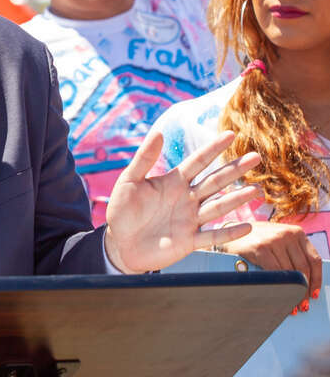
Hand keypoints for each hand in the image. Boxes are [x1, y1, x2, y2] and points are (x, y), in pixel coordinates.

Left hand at [104, 130, 261, 272]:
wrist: (119, 244)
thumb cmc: (122, 210)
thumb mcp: (129, 181)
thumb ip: (144, 159)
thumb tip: (158, 132)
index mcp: (173, 182)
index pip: (198, 162)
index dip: (213, 148)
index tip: (230, 134)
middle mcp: (186, 199)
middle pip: (214, 181)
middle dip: (234, 169)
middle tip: (256, 157)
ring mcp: (189, 220)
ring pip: (218, 207)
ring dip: (236, 199)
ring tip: (256, 190)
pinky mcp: (188, 241)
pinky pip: (212, 236)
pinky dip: (229, 233)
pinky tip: (247, 227)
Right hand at [218, 220, 321, 312]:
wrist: (229, 232)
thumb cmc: (256, 239)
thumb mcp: (278, 238)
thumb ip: (293, 251)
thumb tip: (308, 278)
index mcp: (297, 232)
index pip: (314, 259)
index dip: (317, 280)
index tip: (315, 293)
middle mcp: (287, 234)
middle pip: (304, 268)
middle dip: (305, 289)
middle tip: (302, 304)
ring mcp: (274, 240)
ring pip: (290, 272)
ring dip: (293, 291)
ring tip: (291, 304)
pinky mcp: (260, 248)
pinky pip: (275, 273)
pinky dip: (279, 286)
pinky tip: (279, 294)